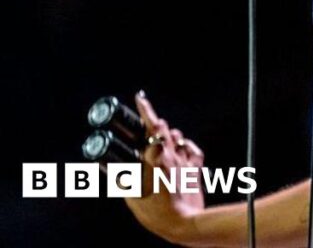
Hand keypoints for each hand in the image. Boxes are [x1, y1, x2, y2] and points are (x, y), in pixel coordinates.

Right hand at [124, 92, 205, 244]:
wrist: (186, 223)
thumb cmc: (158, 212)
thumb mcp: (132, 195)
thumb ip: (122, 176)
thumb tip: (108, 167)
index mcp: (155, 158)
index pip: (152, 125)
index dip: (146, 109)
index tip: (140, 97)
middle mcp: (173, 154)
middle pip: (164, 129)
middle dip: (154, 124)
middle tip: (145, 125)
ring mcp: (186, 160)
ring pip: (178, 136)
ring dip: (168, 136)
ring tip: (158, 143)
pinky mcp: (196, 168)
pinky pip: (192, 149)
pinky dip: (185, 146)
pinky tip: (180, 150)